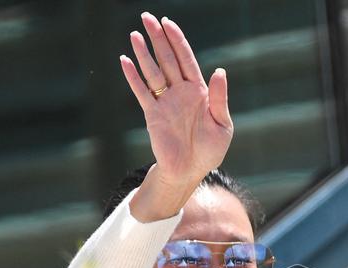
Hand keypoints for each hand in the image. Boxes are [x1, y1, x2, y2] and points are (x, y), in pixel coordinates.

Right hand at [119, 13, 232, 188]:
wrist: (191, 171)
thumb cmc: (210, 150)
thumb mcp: (222, 125)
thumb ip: (220, 99)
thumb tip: (219, 71)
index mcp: (199, 92)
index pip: (186, 60)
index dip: (178, 41)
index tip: (168, 23)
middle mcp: (180, 93)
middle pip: (167, 60)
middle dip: (158, 38)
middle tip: (147, 17)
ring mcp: (165, 102)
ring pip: (152, 72)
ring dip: (144, 54)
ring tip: (135, 34)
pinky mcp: (152, 115)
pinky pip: (141, 92)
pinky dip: (133, 77)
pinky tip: (125, 61)